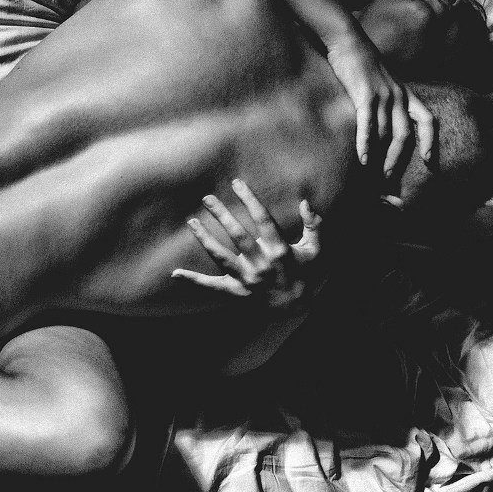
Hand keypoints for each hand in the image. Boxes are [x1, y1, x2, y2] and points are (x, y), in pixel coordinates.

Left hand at [172, 178, 320, 310]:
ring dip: (204, 238)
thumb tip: (305, 201)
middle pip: (238, 235)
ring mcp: (246, 279)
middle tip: (207, 198)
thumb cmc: (306, 273)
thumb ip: (314, 225)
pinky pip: (211, 286)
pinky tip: (176, 273)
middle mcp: (261, 264)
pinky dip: (193, 281)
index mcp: (280, 251)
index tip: (237, 183)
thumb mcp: (316, 250)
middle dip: (221, 214)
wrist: (296, 308)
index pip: (263, 219)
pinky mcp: (235, 292)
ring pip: (220, 256)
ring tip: (191, 221)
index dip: (250, 199)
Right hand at [327, 35, 434, 174]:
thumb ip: (386, 99)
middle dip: (399, 158)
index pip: (427, 119)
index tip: (429, 160)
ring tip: (372, 172)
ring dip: (380, 156)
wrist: (349, 42)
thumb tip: (382, 120)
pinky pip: (369, 125)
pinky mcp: (365, 95)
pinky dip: (367, 143)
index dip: (429, 141)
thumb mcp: (381, 81)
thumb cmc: (361, 63)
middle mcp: (398, 96)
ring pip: (386, 133)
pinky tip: (363, 158)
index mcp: (405, 93)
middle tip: (390, 177)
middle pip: (406, 134)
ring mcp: (383, 95)